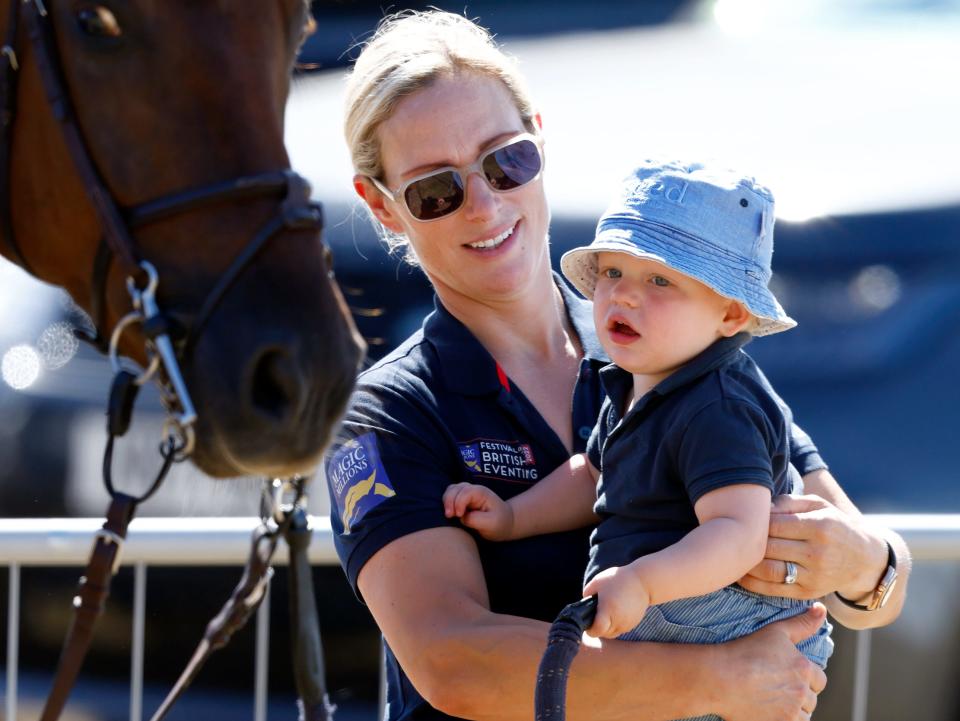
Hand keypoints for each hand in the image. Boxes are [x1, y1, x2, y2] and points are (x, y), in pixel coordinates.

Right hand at [442, 482, 513, 539]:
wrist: (504, 523)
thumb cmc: (500, 523)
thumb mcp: (491, 523)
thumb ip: (475, 520)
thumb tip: (461, 517)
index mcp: (481, 492)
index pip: (465, 493)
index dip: (459, 503)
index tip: (460, 516)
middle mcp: (473, 490)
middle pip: (454, 488)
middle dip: (449, 501)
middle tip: (450, 516)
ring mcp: (466, 493)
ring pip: (450, 490)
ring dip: (446, 501)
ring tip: (449, 515)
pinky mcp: (462, 500)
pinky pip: (449, 496)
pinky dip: (446, 503)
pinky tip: (450, 514)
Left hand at [582, 564, 649, 638]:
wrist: (644, 581)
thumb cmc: (618, 579)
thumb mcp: (598, 582)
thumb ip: (587, 594)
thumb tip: (583, 605)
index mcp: (608, 610)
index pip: (597, 630)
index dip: (591, 630)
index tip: (588, 624)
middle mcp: (619, 620)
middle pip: (605, 634)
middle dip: (598, 629)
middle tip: (595, 618)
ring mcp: (627, 623)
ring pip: (613, 633)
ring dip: (607, 628)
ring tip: (605, 614)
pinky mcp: (634, 623)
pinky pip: (621, 629)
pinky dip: (616, 624)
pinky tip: (615, 613)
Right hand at [713, 604, 827, 720]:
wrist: (721, 677)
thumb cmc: (746, 651)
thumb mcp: (776, 631)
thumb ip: (802, 623)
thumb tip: (821, 610)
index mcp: (804, 668)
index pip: (819, 679)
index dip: (806, 677)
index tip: (788, 675)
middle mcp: (802, 692)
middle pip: (811, 700)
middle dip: (799, 695)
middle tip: (777, 688)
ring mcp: (790, 712)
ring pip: (803, 716)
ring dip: (793, 710)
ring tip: (773, 701)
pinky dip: (783, 720)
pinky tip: (769, 711)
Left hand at [739, 494, 886, 600]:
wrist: (864, 560)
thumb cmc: (834, 526)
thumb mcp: (818, 505)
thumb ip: (789, 502)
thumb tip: (761, 507)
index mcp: (820, 527)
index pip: (775, 524)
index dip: (754, 522)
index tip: (742, 519)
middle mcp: (818, 553)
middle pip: (769, 547)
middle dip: (746, 542)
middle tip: (728, 536)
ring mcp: (814, 576)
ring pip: (769, 570)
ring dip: (745, 564)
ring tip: (730, 555)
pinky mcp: (808, 593)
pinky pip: (774, 590)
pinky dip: (752, 583)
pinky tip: (740, 573)